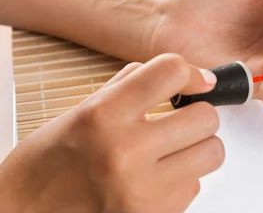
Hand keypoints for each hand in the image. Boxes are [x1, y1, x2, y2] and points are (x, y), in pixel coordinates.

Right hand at [0, 54, 222, 212]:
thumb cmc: (49, 164)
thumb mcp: (82, 111)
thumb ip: (132, 87)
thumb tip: (183, 75)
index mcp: (103, 115)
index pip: (170, 72)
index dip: (190, 74)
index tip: (196, 82)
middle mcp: (124, 152)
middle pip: (205, 117)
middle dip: (197, 116)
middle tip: (180, 121)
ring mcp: (141, 191)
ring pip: (212, 153)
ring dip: (197, 149)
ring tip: (171, 150)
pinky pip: (195, 187)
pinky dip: (181, 180)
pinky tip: (154, 179)